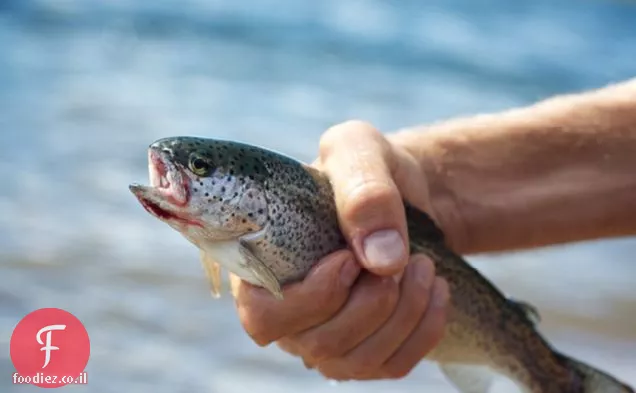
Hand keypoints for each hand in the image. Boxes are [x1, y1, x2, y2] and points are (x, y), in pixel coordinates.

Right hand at [231, 120, 449, 379]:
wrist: (399, 193)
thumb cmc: (365, 170)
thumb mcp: (360, 151)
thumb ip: (363, 191)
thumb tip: (381, 260)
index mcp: (263, 266)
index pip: (263, 315)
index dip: (312, 297)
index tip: (352, 257)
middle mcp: (288, 313)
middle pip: (319, 344)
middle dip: (374, 303)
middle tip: (405, 256)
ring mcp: (324, 337)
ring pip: (358, 361)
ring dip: (404, 315)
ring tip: (425, 266)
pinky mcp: (364, 350)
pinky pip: (391, 366)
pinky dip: (423, 331)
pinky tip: (436, 292)